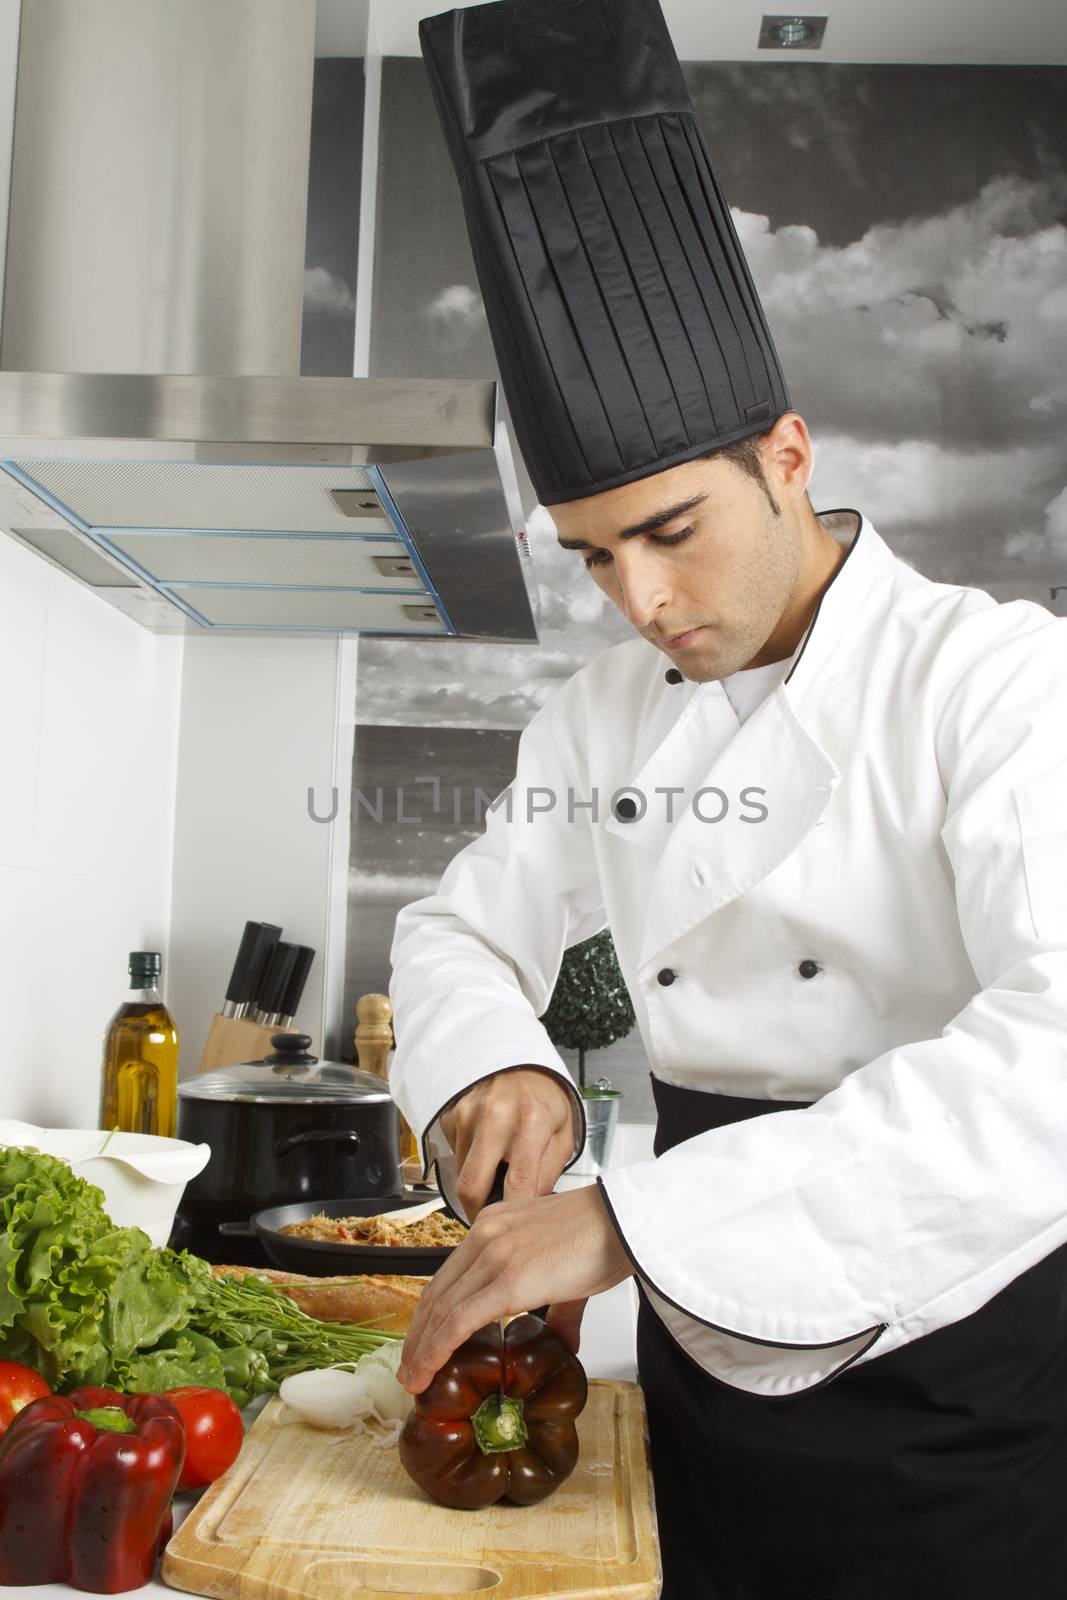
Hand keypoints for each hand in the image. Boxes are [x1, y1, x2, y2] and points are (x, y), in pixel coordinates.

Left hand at [396, 1183, 632, 1394]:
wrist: (626, 1220)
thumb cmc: (605, 1237)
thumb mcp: (567, 1273)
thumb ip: (557, 1308)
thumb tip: (561, 1341)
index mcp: (494, 1226)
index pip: (449, 1276)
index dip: (430, 1314)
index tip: (423, 1342)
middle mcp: (485, 1235)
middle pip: (436, 1293)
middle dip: (418, 1335)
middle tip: (411, 1368)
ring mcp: (493, 1254)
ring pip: (441, 1309)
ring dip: (422, 1349)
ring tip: (415, 1379)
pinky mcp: (507, 1278)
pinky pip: (459, 1320)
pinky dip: (437, 1349)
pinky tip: (429, 1370)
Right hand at [439, 1066, 577, 1219]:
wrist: (520, 1061)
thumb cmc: (545, 1099)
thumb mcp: (563, 1133)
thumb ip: (549, 1173)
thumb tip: (530, 1209)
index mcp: (531, 1122)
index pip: (517, 1186)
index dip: (513, 1215)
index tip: (514, 1232)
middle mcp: (494, 1116)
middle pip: (471, 1188)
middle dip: (478, 1213)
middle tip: (491, 1220)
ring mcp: (468, 1114)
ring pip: (460, 1174)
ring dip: (476, 1184)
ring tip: (497, 1175)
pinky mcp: (452, 1114)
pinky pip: (455, 1155)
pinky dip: (469, 1162)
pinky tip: (487, 1150)